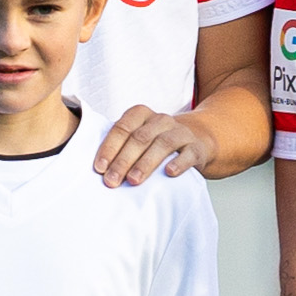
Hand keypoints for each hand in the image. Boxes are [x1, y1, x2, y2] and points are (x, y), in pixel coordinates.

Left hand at [92, 103, 217, 186]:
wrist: (195, 142)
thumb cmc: (155, 144)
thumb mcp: (138, 139)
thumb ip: (120, 148)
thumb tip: (98, 170)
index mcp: (141, 115)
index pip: (122, 128)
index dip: (109, 148)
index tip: (99, 168)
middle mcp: (161, 120)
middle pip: (140, 138)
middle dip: (123, 161)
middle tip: (111, 181)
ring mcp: (181, 132)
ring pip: (163, 144)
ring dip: (145, 163)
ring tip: (133, 180)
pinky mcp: (197, 147)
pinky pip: (189, 154)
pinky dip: (179, 163)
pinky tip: (169, 173)